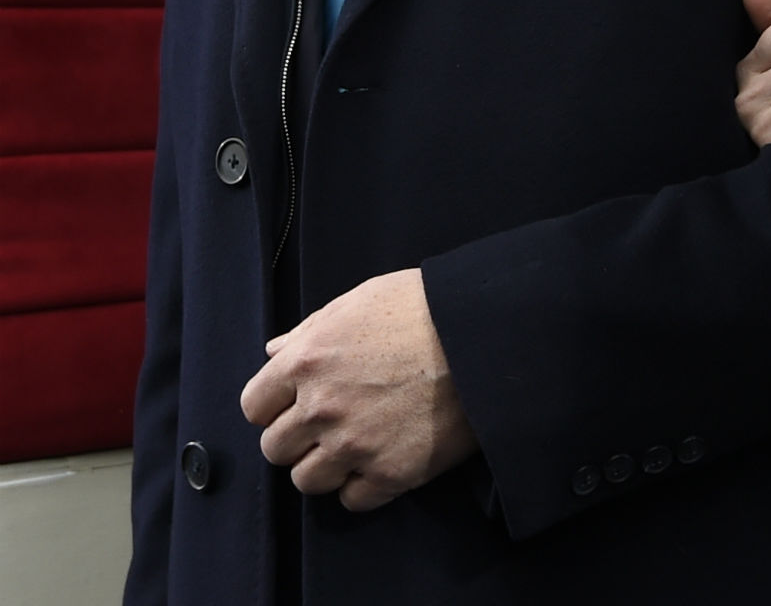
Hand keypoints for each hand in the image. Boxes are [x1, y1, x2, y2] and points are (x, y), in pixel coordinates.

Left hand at [240, 268, 476, 510]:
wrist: (487, 336)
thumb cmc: (425, 308)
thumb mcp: (362, 300)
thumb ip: (311, 329)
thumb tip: (275, 353)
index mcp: (307, 362)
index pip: (254, 406)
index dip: (275, 405)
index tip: (297, 403)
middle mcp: (321, 408)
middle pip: (275, 448)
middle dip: (298, 437)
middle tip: (331, 423)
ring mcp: (354, 446)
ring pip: (306, 480)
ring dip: (326, 466)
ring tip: (355, 446)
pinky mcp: (390, 474)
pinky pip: (352, 500)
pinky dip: (362, 486)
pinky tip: (381, 460)